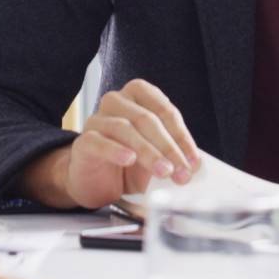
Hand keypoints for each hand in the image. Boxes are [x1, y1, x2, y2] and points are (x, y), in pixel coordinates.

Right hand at [24, 79, 200, 209]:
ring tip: (163, 171)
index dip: (182, 135)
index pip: (164, 110)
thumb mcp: (154, 156)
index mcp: (138, 97)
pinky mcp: (84, 141)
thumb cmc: (127, 163)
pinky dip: (116, 150)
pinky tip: (129, 160)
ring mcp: (97, 120)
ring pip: (126, 128)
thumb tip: (194, 164)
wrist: (94, 181)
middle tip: (182, 172)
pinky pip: (100, 142)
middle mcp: (116, 102)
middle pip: (147, 119)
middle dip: (169, 147)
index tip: (194, 160)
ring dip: (149, 152)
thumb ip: (171, 154)